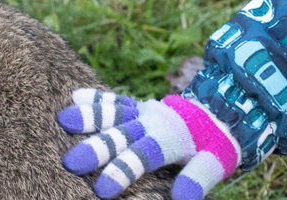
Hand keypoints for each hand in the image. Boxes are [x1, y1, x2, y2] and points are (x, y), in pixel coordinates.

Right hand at [57, 88, 238, 199]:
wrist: (223, 109)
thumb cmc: (215, 143)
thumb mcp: (215, 163)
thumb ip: (197, 178)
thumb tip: (182, 198)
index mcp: (170, 139)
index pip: (143, 156)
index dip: (124, 171)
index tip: (103, 189)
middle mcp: (152, 122)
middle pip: (121, 136)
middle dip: (97, 148)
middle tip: (71, 162)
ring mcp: (143, 112)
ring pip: (113, 113)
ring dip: (89, 117)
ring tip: (63, 119)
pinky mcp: (138, 106)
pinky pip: (116, 101)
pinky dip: (97, 98)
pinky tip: (75, 96)